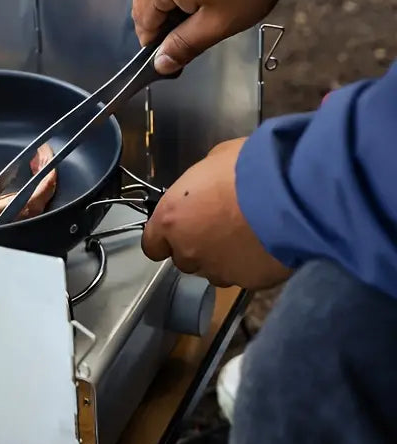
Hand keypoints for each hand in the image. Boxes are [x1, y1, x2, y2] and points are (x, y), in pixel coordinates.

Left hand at [141, 138, 291, 289]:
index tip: (176, 232)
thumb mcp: (213, 161)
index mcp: (171, 219)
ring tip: (246, 238)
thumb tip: (205, 188)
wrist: (291, 191)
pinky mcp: (248, 282)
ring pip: (214, 272)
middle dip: (198, 247)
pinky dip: (251, 265)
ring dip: (224, 259)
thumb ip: (199, 185)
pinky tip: (266, 247)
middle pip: (184, 259)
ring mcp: (218, 269)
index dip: (164, 240)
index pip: (152, 245)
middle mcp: (188, 250)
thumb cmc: (248, 167)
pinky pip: (244, 276)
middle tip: (221, 228)